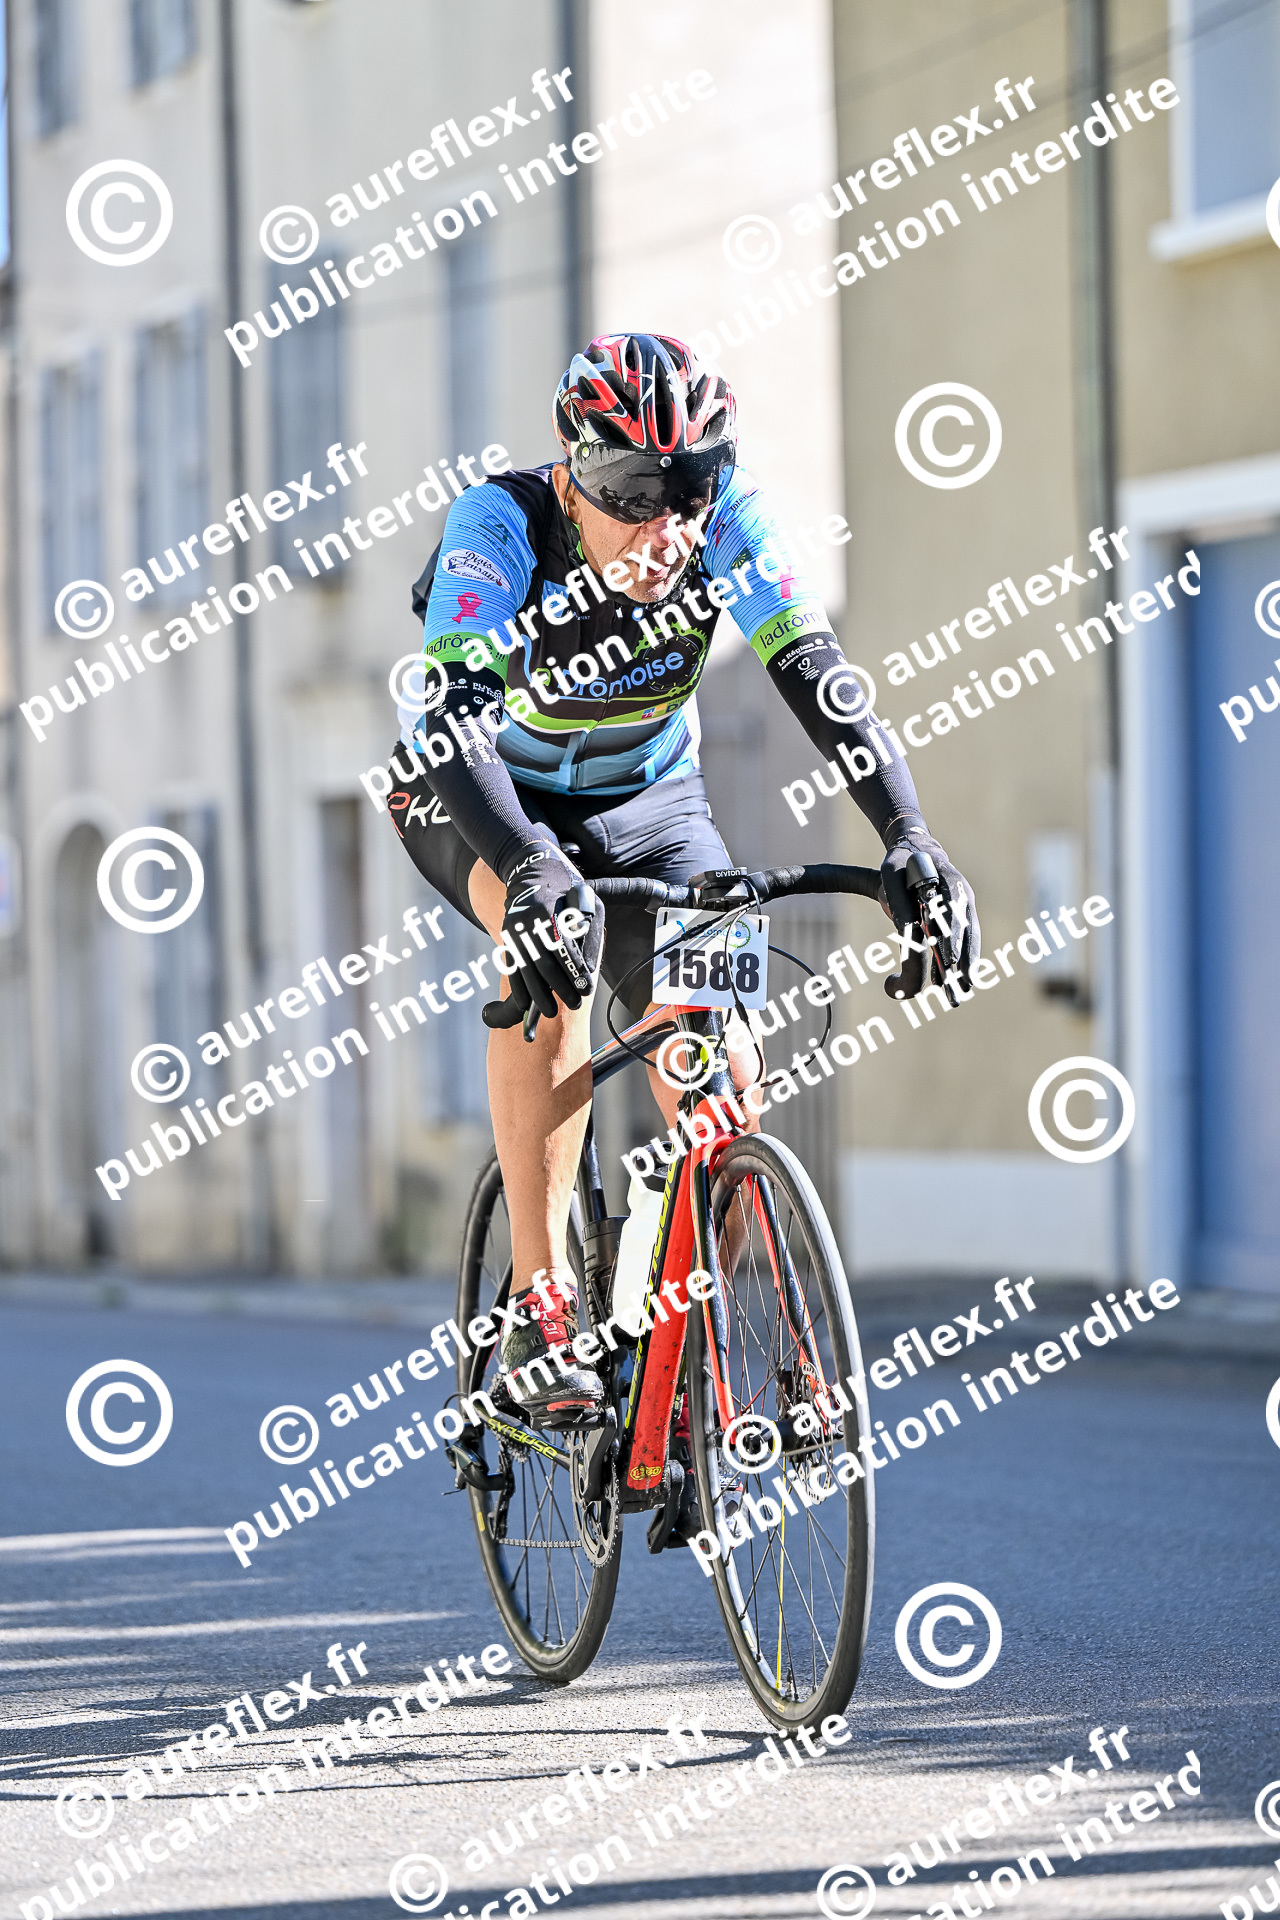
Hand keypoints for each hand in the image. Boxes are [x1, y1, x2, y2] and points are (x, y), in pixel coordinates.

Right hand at [499, 844, 603, 1017]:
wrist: (530, 870)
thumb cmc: (566, 888)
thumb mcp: (587, 903)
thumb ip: (590, 933)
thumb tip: (590, 968)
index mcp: (551, 914)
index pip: (565, 951)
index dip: (575, 973)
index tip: (586, 991)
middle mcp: (530, 924)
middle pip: (545, 965)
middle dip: (560, 989)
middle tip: (574, 1004)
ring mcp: (515, 931)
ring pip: (526, 970)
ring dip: (538, 995)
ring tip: (550, 1012)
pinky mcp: (508, 937)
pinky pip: (511, 967)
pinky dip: (518, 987)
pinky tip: (524, 1004)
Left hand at [879, 830, 979, 1000]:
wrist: (917, 850)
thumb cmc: (901, 865)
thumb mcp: (890, 875)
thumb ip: (897, 902)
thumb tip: (904, 933)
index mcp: (948, 880)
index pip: (952, 912)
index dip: (951, 936)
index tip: (949, 958)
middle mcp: (962, 895)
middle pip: (966, 930)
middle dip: (964, 959)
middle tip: (962, 984)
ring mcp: (964, 908)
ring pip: (968, 939)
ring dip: (965, 966)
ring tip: (960, 992)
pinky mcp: (960, 918)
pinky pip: (962, 942)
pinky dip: (957, 961)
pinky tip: (951, 982)